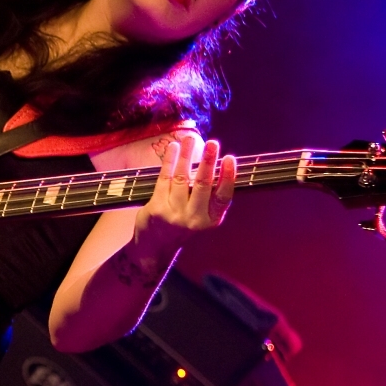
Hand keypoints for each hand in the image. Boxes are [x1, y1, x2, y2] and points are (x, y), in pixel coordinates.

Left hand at [132, 136, 234, 253]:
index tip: (230, 158)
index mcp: (210, 220)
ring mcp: (174, 213)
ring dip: (186, 155)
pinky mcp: (157, 207)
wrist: (155, 247)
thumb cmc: (182, 225)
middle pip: (202, 185)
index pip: (223, 196)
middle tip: (212, 143)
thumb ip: (208, 196)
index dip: (227, 176)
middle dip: (208, 162)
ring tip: (190, 139)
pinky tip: (173, 147)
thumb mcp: (201, 216)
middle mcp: (194, 218)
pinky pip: (165, 178)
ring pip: (182, 178)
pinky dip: (169, 161)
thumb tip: (215, 163)